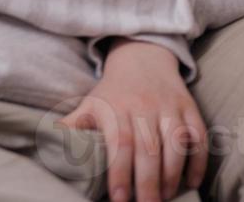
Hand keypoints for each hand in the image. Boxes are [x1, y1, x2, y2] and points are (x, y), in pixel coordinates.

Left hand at [61, 40, 205, 201]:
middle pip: (150, 149)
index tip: (119, 199)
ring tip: (166, 196)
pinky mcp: (190, 107)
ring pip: (177, 142)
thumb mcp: (89, 105)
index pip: (121, 143)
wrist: (142, 57)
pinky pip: (198, 135)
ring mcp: (170, 106)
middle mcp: (146, 106)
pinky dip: (199, 159)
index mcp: (117, 108)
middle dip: (148, 183)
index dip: (120, 173)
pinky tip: (193, 181)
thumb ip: (71, 128)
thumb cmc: (112, 92)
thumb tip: (44, 147)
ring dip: (173, 174)